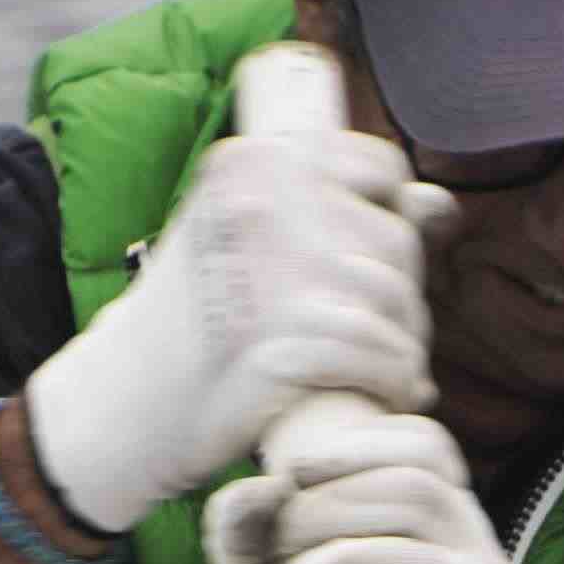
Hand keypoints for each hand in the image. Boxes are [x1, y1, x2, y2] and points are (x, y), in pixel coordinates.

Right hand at [22, 128, 455, 537]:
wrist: (121, 401)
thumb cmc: (194, 321)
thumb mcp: (249, 239)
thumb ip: (335, 212)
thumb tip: (441, 203)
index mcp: (253, 162)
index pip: (377, 168)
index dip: (390, 221)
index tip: (370, 266)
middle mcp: (264, 202)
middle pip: (393, 240)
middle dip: (400, 295)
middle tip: (382, 336)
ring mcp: (273, 271)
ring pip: (393, 298)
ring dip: (403, 343)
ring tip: (387, 369)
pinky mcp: (281, 341)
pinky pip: (378, 355)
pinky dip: (392, 382)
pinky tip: (385, 396)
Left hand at [207, 412, 518, 563]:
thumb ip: (242, 528)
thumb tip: (259, 487)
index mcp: (442, 521)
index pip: (427, 450)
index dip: (360, 446)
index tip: (292, 470)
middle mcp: (479, 558)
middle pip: (417, 494)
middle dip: (332, 509)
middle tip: (283, 547)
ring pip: (419, 560)